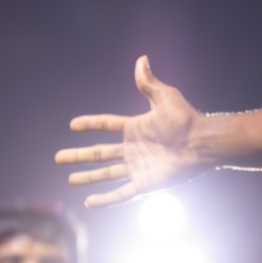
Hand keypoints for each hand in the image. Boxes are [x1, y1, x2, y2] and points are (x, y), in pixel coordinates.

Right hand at [55, 56, 209, 207]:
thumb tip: (141, 60)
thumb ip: (149, 83)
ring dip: (88, 177)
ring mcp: (138, 167)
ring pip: (106, 174)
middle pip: (100, 153)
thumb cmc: (186, 120)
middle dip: (79, 156)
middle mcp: (134, 148)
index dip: (91, 124)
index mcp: (136, 128)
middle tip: (59, 157)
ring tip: (70, 180)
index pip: (107, 125)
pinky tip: (90, 202)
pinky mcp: (145, 183)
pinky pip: (121, 194)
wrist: (202, 144)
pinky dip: (105, 200)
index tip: (73, 124)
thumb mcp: (165, 97)